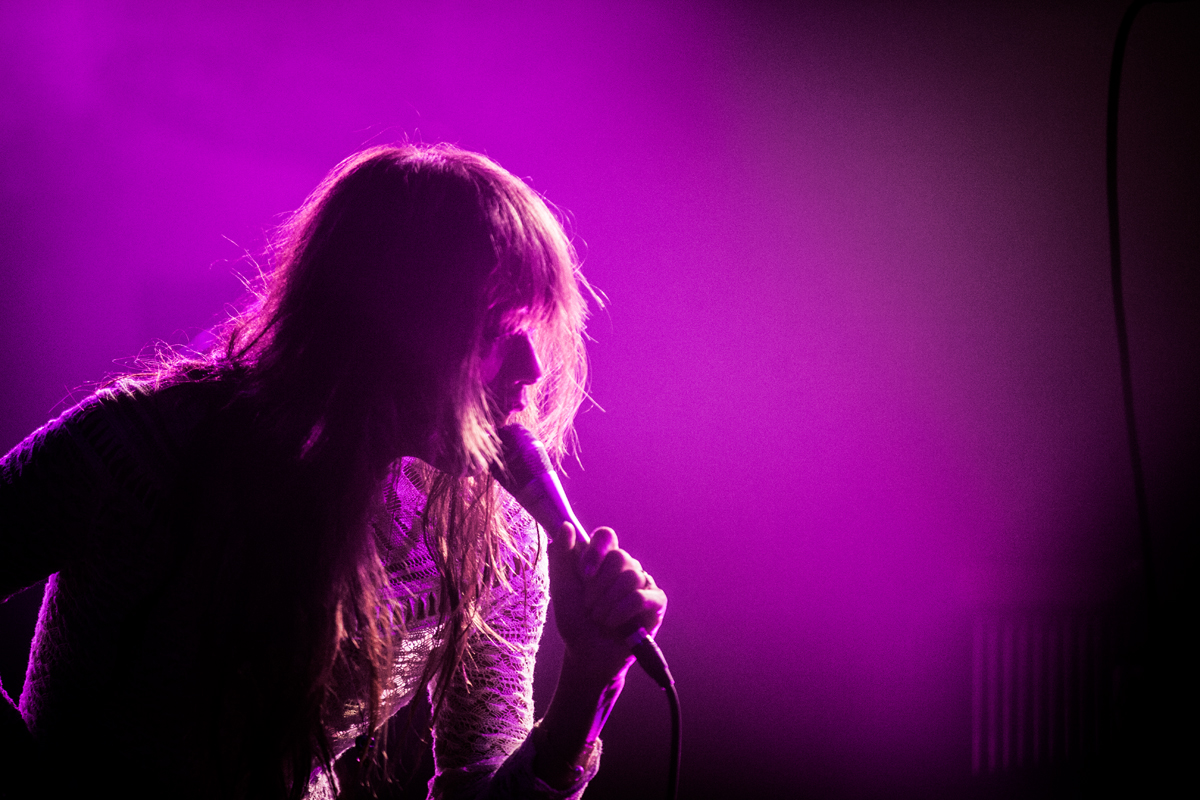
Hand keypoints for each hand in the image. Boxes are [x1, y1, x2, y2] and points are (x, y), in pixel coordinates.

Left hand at [546, 523, 666, 682]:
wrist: (587, 655)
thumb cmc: (575, 621)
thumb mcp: (562, 589)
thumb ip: (561, 557)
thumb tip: (565, 527)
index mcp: (604, 560)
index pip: (606, 536)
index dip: (595, 551)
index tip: (584, 574)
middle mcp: (626, 567)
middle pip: (619, 557)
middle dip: (598, 587)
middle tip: (589, 607)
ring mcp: (643, 583)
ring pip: (630, 577)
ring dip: (607, 604)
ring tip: (599, 619)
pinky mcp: (656, 602)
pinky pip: (641, 597)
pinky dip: (621, 612)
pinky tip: (613, 623)